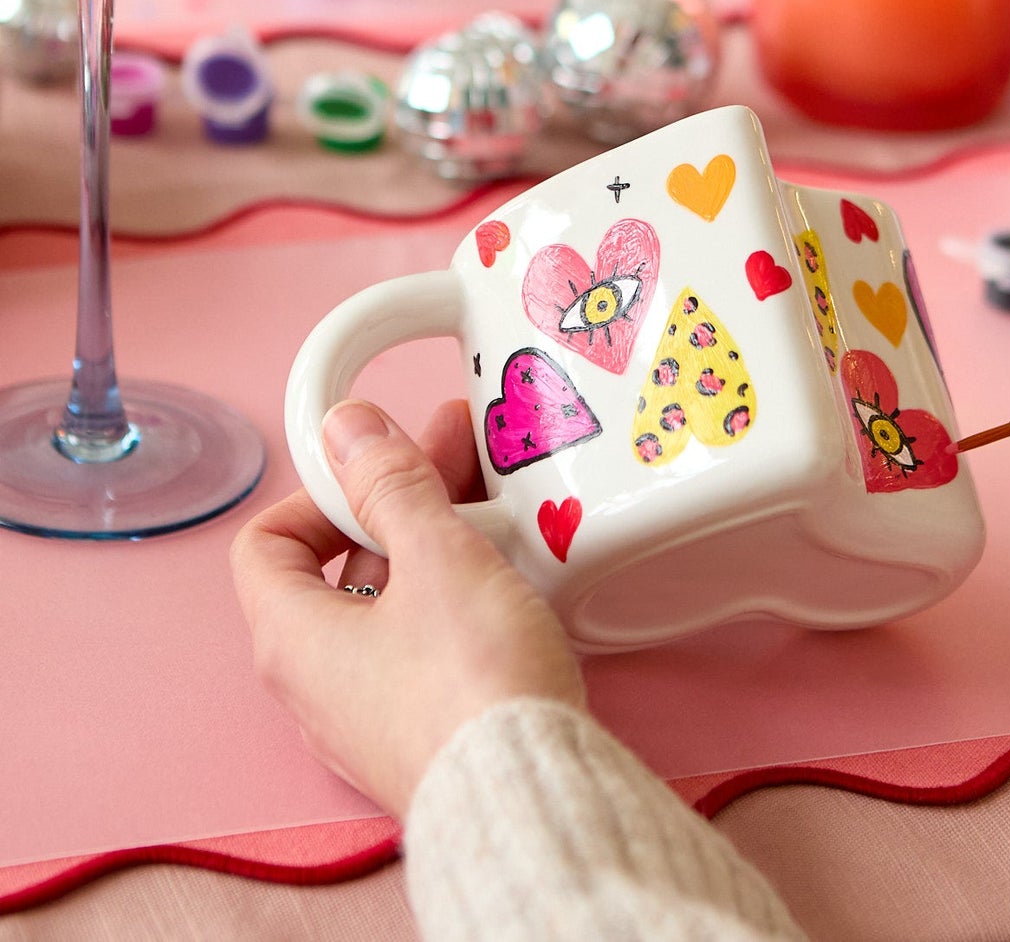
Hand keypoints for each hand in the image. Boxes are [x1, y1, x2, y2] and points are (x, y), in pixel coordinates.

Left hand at [231, 398, 584, 819]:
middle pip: (339, 568)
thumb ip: (392, 483)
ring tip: (498, 509)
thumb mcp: (435, 555)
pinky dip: (457, 598)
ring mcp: (370, 713)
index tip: (377, 467)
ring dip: (436, 545)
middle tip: (455, 459)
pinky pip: (424, 646)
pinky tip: (508, 575)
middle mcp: (318, 683)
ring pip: (390, 605)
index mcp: (293, 637)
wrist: (530, 792)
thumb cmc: (470, 686)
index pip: (267, 542)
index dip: (319, 493)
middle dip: (398, 504)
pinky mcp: (422, 729)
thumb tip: (348, 429)